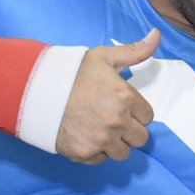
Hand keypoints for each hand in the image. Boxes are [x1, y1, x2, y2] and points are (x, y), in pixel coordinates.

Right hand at [56, 29, 158, 163]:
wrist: (37, 89)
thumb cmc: (72, 72)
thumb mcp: (104, 57)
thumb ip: (135, 51)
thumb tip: (157, 35)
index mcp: (125, 98)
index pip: (148, 117)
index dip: (136, 112)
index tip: (122, 107)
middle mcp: (117, 121)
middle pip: (140, 139)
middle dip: (130, 130)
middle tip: (112, 119)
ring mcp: (101, 140)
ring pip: (123, 153)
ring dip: (115, 144)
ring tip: (100, 129)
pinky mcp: (85, 153)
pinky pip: (100, 160)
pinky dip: (95, 151)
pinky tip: (85, 135)